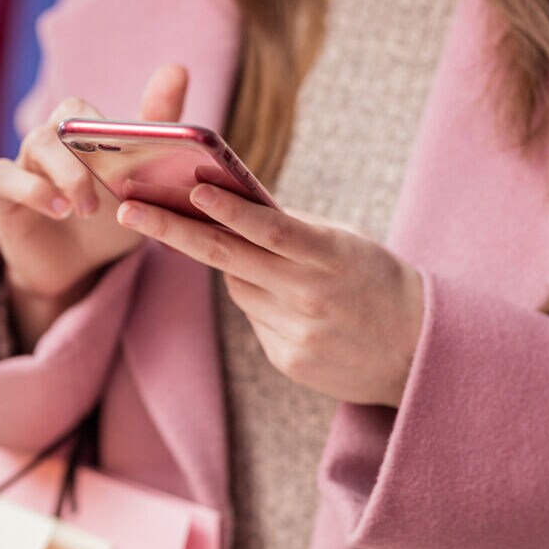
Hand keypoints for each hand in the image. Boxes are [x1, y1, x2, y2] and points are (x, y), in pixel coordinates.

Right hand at [0, 64, 189, 347]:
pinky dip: (32, 189)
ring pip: (37, 144)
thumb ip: (155, 133)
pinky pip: (5, 176)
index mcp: (81, 133)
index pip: (86, 109)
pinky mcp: (3, 192)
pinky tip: (59, 209)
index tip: (128, 135)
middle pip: (62, 120)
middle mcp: (51, 140)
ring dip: (68, 174)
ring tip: (87, 208)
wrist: (76, 269)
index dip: (104, 118)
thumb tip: (176, 69)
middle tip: (109, 181)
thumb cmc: (108, 220)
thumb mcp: (140, 183)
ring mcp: (24, 164)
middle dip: (87, 142)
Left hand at [117, 183, 423, 407]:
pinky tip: (298, 307)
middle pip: (227, 258)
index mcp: (331, 256)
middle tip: (128, 209)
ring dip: (239, 268)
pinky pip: (256, 318)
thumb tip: (229, 207)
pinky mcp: (288, 359)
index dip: (228, 210)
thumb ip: (292, 229)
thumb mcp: (346, 243)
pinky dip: (263, 302)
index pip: (270, 230)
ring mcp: (297, 332)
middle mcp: (310, 295)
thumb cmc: (377, 281)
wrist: (419, 351)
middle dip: (173, 231)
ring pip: (239, 286)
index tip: (190, 188)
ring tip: (280, 269)